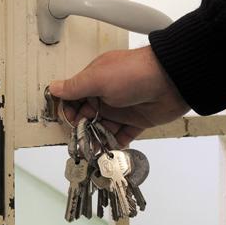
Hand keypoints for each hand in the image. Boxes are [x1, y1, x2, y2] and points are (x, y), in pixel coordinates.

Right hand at [48, 46, 188, 145]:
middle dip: (81, 128)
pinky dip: (114, 144)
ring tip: (92, 151)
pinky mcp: (137, 121)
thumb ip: (75, 87)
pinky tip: (108, 151)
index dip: (69, 110)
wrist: (171, 80)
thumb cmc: (134, 73)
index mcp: (95, 79)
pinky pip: (122, 135)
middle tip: (79, 140)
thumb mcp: (97, 78)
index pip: (74, 97)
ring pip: (103, 128)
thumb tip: (53, 87)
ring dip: (96, 139)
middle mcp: (107, 94)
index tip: (67, 121)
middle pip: (87, 115)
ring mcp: (122, 108)